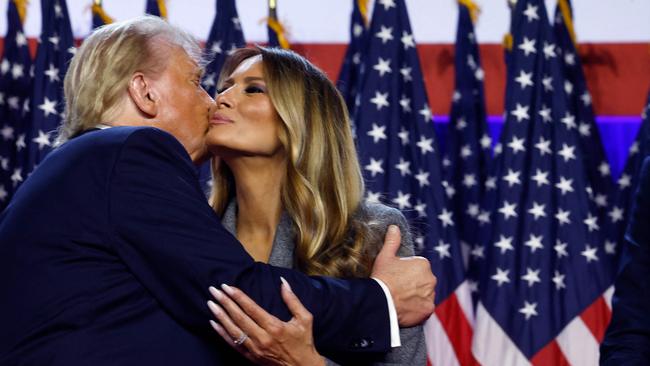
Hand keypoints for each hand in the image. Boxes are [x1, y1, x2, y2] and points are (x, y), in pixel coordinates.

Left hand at [207, 279, 325, 365]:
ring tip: (210, 303)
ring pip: (233, 330)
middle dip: (225, 302)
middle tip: (214, 290)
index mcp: (274, 327)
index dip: (238, 296)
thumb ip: (292, 300)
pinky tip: (214, 323)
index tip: (227, 286)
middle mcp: (262, 338)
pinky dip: (222, 333)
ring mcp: (255, 349)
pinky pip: (232, 344)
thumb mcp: (304, 319)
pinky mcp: (251, 357)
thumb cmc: (304, 342)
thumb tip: (283, 282)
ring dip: (220, 316)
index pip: (251, 308)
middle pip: (239, 318)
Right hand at [371, 225, 436, 326]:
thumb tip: (394, 227)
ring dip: (417, 297)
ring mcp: (431, 295)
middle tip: (398, 289)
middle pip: (423, 281)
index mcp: (423, 264)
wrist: (380, 302)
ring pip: (425, 295)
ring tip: (401, 299)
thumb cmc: (382, 277)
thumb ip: (392, 241)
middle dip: (414, 285)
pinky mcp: (428, 309)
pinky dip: (418, 309)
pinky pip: (425, 308)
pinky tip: (406, 308)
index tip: (396, 278)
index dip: (406, 273)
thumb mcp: (385, 256)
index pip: (418, 268)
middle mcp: (431, 279)